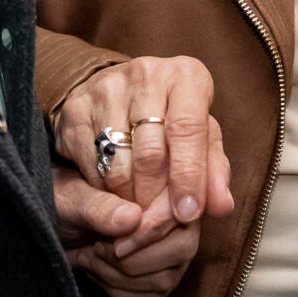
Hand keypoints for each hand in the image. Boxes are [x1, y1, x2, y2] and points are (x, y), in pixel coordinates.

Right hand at [50, 57, 234, 296]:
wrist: (120, 95)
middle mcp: (146, 75)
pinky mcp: (75, 110)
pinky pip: (91, 167)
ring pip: (118, 165)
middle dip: (156, 198)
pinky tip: (115, 193)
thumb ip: (213, 171)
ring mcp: (106, 90)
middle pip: (151, 153)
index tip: (189, 212)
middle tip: (159, 221)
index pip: (188, 128)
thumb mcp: (200, 139)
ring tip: (139, 208)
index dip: (189, 175)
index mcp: (185, 76)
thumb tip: (222, 205)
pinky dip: (105, 192)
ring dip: (129, 200)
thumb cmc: (171, 120)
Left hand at [55, 167, 208, 296]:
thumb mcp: (70, 199)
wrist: (55, 225)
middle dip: (135, 260)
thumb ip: (98, 206)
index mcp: (160, 180)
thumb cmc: (63, 202)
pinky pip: (155, 293)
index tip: (115, 245)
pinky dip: (120, 290)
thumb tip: (133, 218)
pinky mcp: (163, 271)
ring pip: (168, 276)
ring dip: (121, 277)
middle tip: (98, 249)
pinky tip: (99, 271)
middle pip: (183, 247)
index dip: (151, 231)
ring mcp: (173, 244)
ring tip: (93, 257)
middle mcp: (175, 211)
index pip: (179, 210)